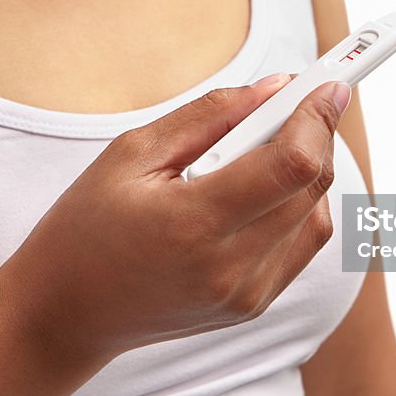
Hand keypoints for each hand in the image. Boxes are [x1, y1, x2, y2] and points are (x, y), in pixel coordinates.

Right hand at [3, 74, 350, 370]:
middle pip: (312, 185)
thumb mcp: (132, 153)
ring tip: (259, 151)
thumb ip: (210, 114)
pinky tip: (261, 190)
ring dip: (307, 169)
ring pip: (316, 213)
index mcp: (194, 222)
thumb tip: (277, 87)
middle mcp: (231, 266)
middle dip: (316, 132)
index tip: (329, 83)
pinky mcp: (253, 305)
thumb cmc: (87, 226)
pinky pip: (303, 243)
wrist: (66, 312)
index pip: (292, 163)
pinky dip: (298, 205)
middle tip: (295, 102)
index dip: (318, 116)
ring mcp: (247, 294)